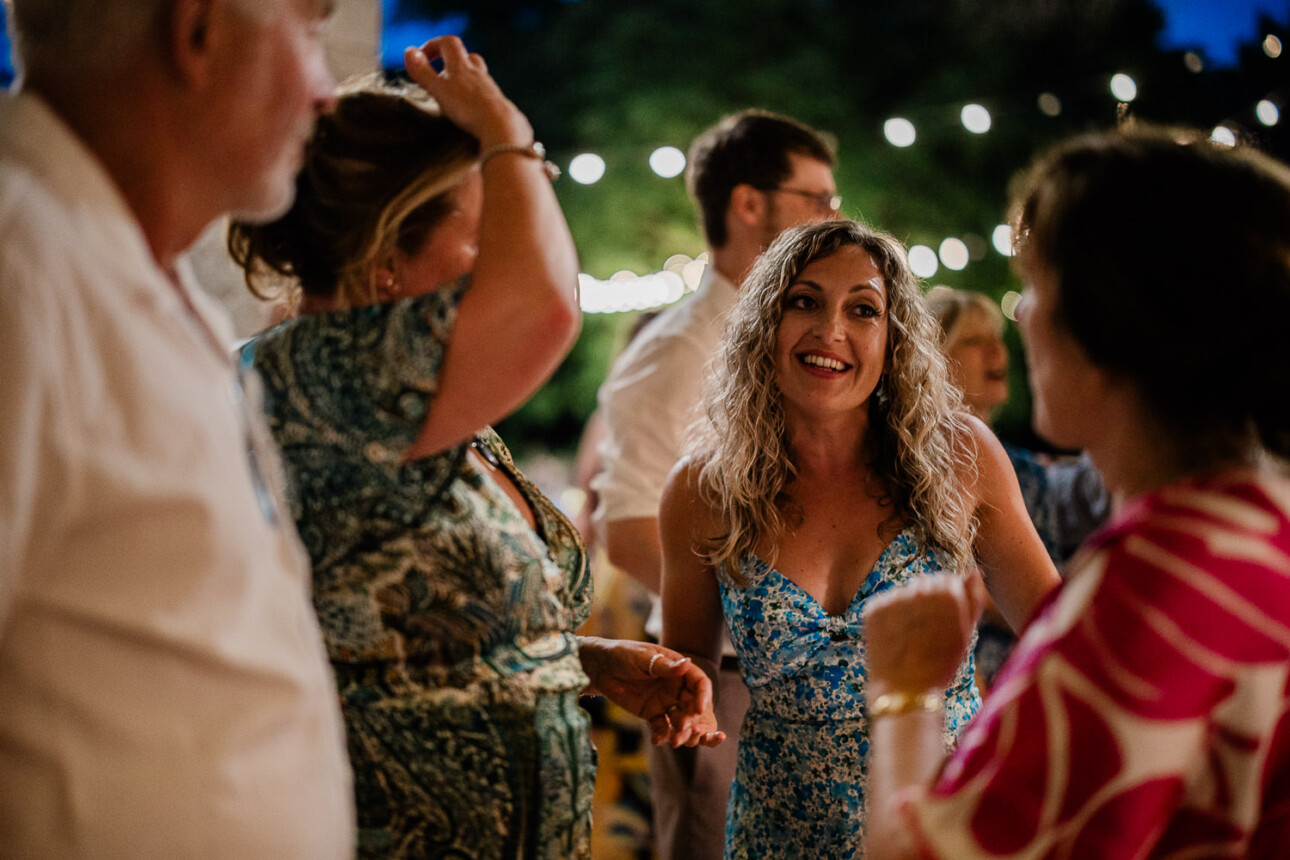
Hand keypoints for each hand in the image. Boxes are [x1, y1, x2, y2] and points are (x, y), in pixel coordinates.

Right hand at [403, 36, 531, 148]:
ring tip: (451, 95)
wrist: (501, 127)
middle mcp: (478, 74)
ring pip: (477, 76)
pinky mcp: (498, 105)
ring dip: (463, 80)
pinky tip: (469, 112)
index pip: (448, 43)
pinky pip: (485, 95)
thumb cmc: (468, 108)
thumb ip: (423, 72)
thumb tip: (409, 51)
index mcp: (462, 66)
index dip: (433, 45)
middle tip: (437, 75)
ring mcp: (490, 89)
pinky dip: (474, 97)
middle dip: (450, 61)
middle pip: (466, 56)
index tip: (421, 57)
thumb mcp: (439, 89)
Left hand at [579, 637, 725, 748]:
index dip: (703, 696)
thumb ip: (664, 666)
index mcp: (679, 670)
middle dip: (692, 719)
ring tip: (675, 740)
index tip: (698, 709)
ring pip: (680, 720)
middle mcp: (676, 687)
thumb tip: (687, 663)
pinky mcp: (652, 714)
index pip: (699, 683)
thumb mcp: (642, 658)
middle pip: (693, 705)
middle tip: (683, 727)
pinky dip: (661, 735)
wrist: (600, 668)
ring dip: (681, 731)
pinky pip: (661, 728)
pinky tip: (657, 740)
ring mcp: (665, 702)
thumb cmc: (623, 654)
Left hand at [862, 574, 982, 694]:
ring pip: (905, 592)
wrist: (905, 690)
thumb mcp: (965, 633)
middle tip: (928, 630)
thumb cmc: (941, 664)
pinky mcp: (874, 607)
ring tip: (911, 636)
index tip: (944, 622)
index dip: (947, 602)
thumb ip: (972, 598)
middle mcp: (920, 590)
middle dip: (928, 599)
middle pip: (925, 582)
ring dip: (908, 606)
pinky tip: (895, 637)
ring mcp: (894, 598)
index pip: (948, 580)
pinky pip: (885, 602)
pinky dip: (889, 615)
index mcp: (948, 594)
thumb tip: (973, 571)